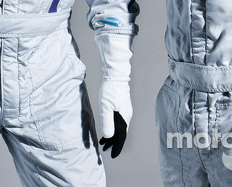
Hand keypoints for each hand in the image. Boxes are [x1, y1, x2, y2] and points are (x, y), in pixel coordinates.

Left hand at [95, 33, 132, 157]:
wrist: (116, 75)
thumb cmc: (110, 90)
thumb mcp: (106, 106)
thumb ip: (107, 122)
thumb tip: (109, 136)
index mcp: (124, 118)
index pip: (121, 137)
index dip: (116, 147)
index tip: (112, 155)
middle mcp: (127, 116)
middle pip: (121, 134)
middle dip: (114, 143)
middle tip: (105, 150)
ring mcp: (125, 111)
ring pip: (120, 128)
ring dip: (113, 135)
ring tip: (104, 142)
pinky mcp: (122, 107)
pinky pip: (118, 121)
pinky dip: (113, 127)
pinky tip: (108, 127)